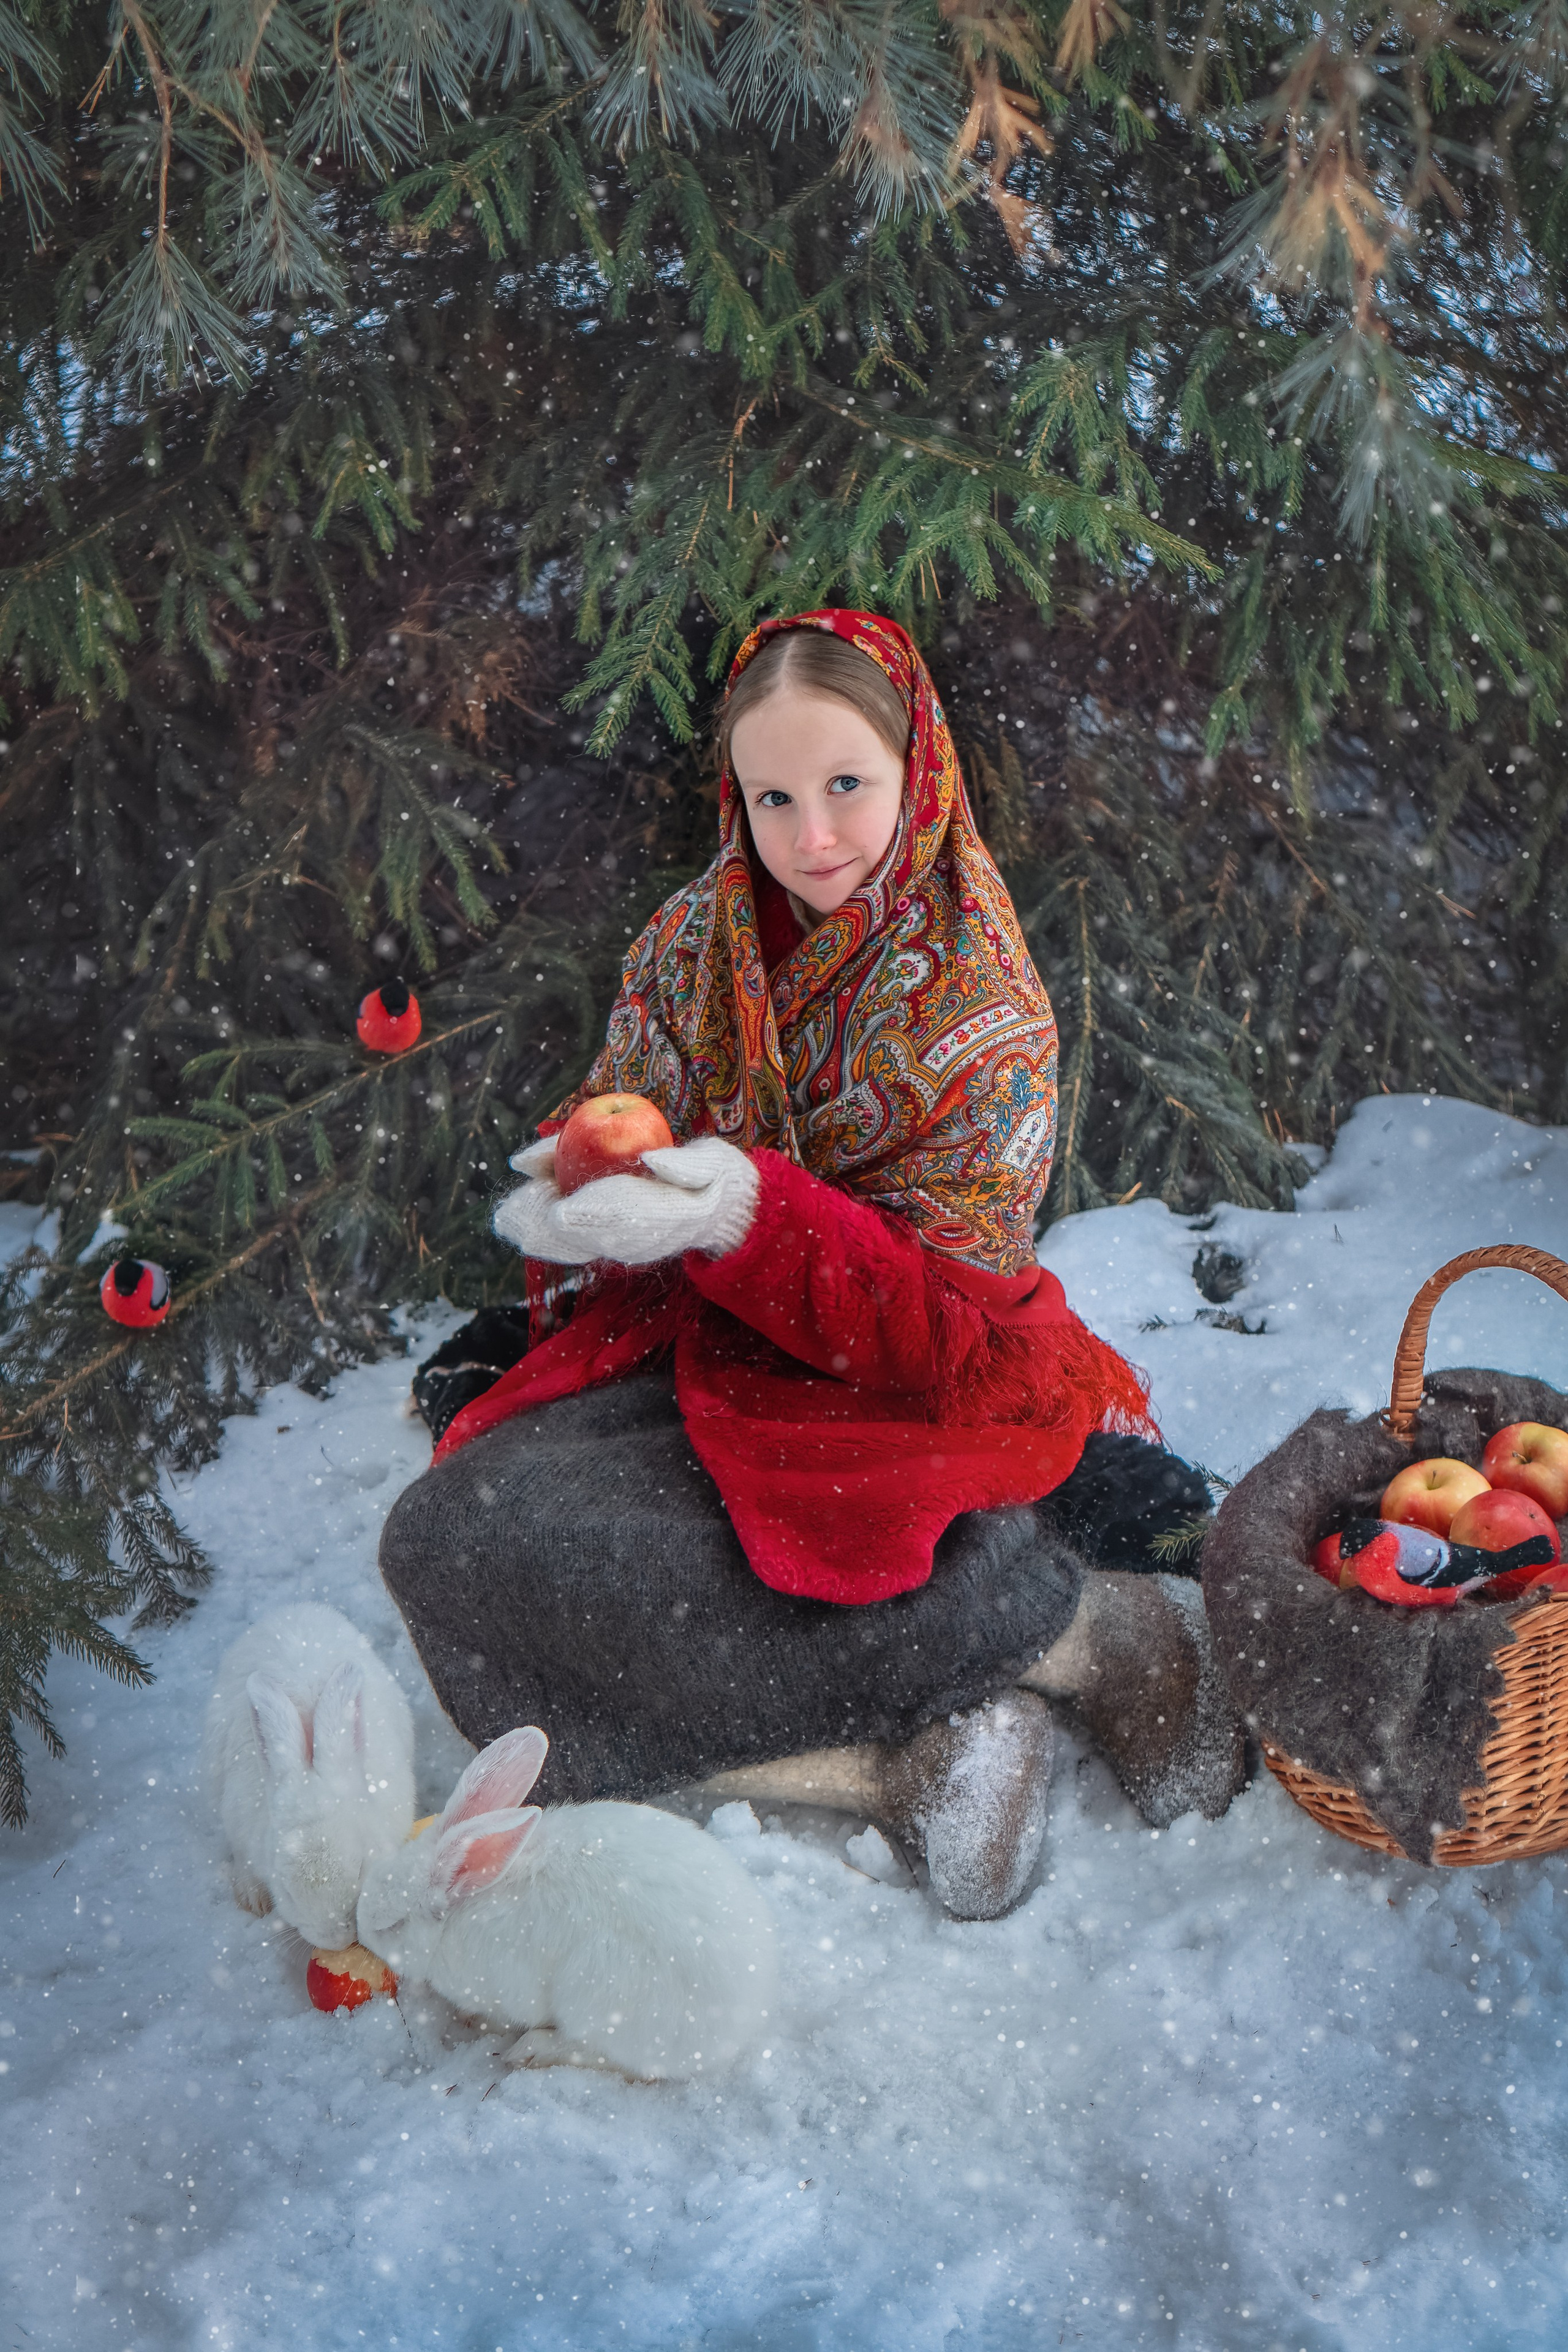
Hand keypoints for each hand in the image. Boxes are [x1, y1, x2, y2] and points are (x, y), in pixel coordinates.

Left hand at [492, 1135, 757, 1266]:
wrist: (717, 1213)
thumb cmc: (710, 1179)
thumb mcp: (712, 1165)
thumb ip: (687, 1166)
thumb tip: (653, 1160)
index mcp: (663, 1216)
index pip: (622, 1217)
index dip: (590, 1215)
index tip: (562, 1211)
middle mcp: (637, 1237)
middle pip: (587, 1236)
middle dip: (546, 1227)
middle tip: (511, 1215)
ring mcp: (621, 1245)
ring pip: (574, 1244)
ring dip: (538, 1233)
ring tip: (506, 1220)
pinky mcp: (608, 1243)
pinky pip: (571, 1244)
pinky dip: (544, 1235)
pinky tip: (517, 1223)